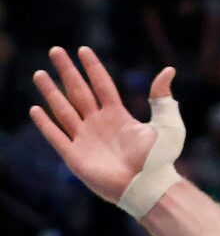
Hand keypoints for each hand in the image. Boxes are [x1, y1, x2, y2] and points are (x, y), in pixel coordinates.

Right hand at [28, 45, 172, 205]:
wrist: (147, 185)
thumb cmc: (160, 158)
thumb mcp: (167, 124)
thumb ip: (163, 98)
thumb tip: (168, 70)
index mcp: (119, 115)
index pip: (101, 85)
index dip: (93, 68)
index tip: (83, 49)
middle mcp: (98, 123)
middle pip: (78, 91)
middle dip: (67, 71)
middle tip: (55, 51)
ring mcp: (85, 138)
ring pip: (63, 109)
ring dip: (51, 92)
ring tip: (39, 74)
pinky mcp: (74, 156)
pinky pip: (56, 136)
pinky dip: (45, 123)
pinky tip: (35, 109)